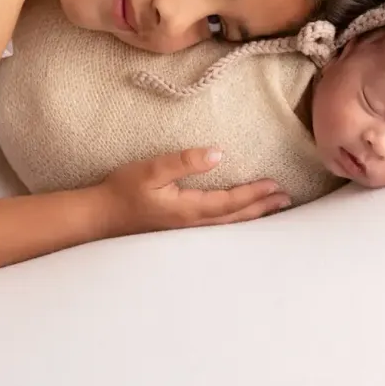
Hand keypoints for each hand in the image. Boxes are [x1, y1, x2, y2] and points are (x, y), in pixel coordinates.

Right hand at [95, 148, 291, 235]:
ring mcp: (185, 231)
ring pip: (228, 226)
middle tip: (285, 199)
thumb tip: (218, 153)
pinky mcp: (178, 231)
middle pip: (235, 218)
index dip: (255, 193)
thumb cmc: (122, 190)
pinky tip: (237, 218)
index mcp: (189, 209)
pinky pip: (216, 228)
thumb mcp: (151, 168)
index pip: (231, 201)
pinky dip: (234, 222)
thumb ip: (184, 161)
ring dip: (251, 217)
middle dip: (262, 208)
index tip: (275, 184)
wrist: (99, 217)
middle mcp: (192, 225)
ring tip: (271, 209)